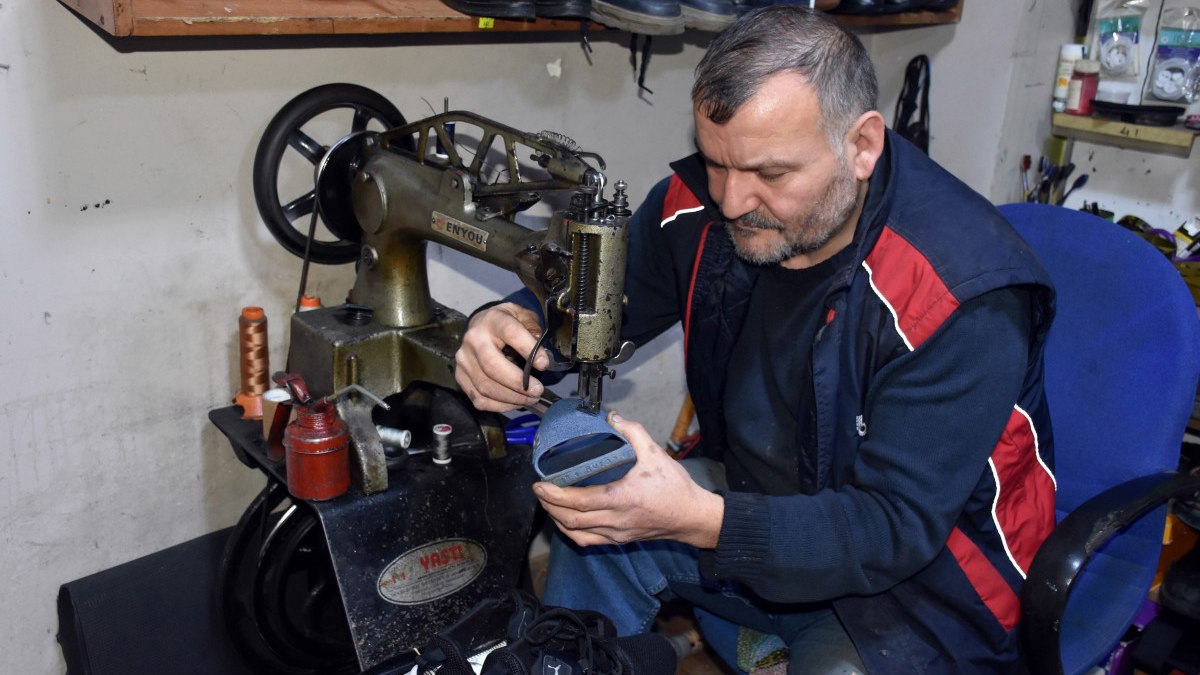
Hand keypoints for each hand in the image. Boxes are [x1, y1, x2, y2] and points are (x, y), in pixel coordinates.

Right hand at [454, 302, 548, 411]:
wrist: (480, 325)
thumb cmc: (505, 323)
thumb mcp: (523, 316)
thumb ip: (534, 330)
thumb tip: (540, 354)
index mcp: (493, 320)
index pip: (510, 333)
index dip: (528, 350)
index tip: (544, 365)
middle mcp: (473, 339)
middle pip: (493, 366)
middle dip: (518, 383)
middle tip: (538, 391)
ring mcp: (464, 360)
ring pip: (485, 386)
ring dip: (511, 398)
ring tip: (531, 399)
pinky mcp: (460, 377)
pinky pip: (479, 398)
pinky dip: (500, 406)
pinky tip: (515, 403)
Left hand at [533, 414, 724, 548]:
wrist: (691, 517)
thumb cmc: (675, 488)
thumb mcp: (655, 454)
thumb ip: (633, 432)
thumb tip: (613, 418)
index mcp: (623, 499)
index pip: (579, 502)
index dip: (555, 495)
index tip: (540, 484)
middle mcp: (616, 520)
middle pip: (571, 520)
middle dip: (549, 505)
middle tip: (539, 489)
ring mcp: (616, 533)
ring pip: (576, 533)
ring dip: (557, 518)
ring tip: (548, 501)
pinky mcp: (618, 539)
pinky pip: (587, 541)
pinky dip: (570, 531)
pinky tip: (564, 519)